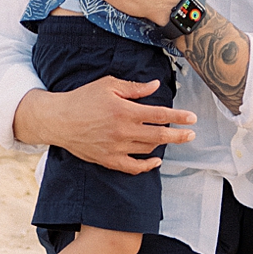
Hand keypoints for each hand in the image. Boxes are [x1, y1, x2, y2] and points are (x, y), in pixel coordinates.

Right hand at [12, 76, 196, 174]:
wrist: (59, 120)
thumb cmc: (83, 98)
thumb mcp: (108, 85)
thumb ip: (134, 88)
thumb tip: (155, 85)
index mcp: (124, 110)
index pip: (159, 114)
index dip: (179, 116)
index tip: (192, 118)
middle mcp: (123, 131)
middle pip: (159, 135)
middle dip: (179, 135)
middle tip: (192, 134)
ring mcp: (116, 148)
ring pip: (147, 149)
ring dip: (161, 144)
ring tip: (168, 137)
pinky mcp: (108, 160)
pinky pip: (133, 168)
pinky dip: (147, 166)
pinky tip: (156, 160)